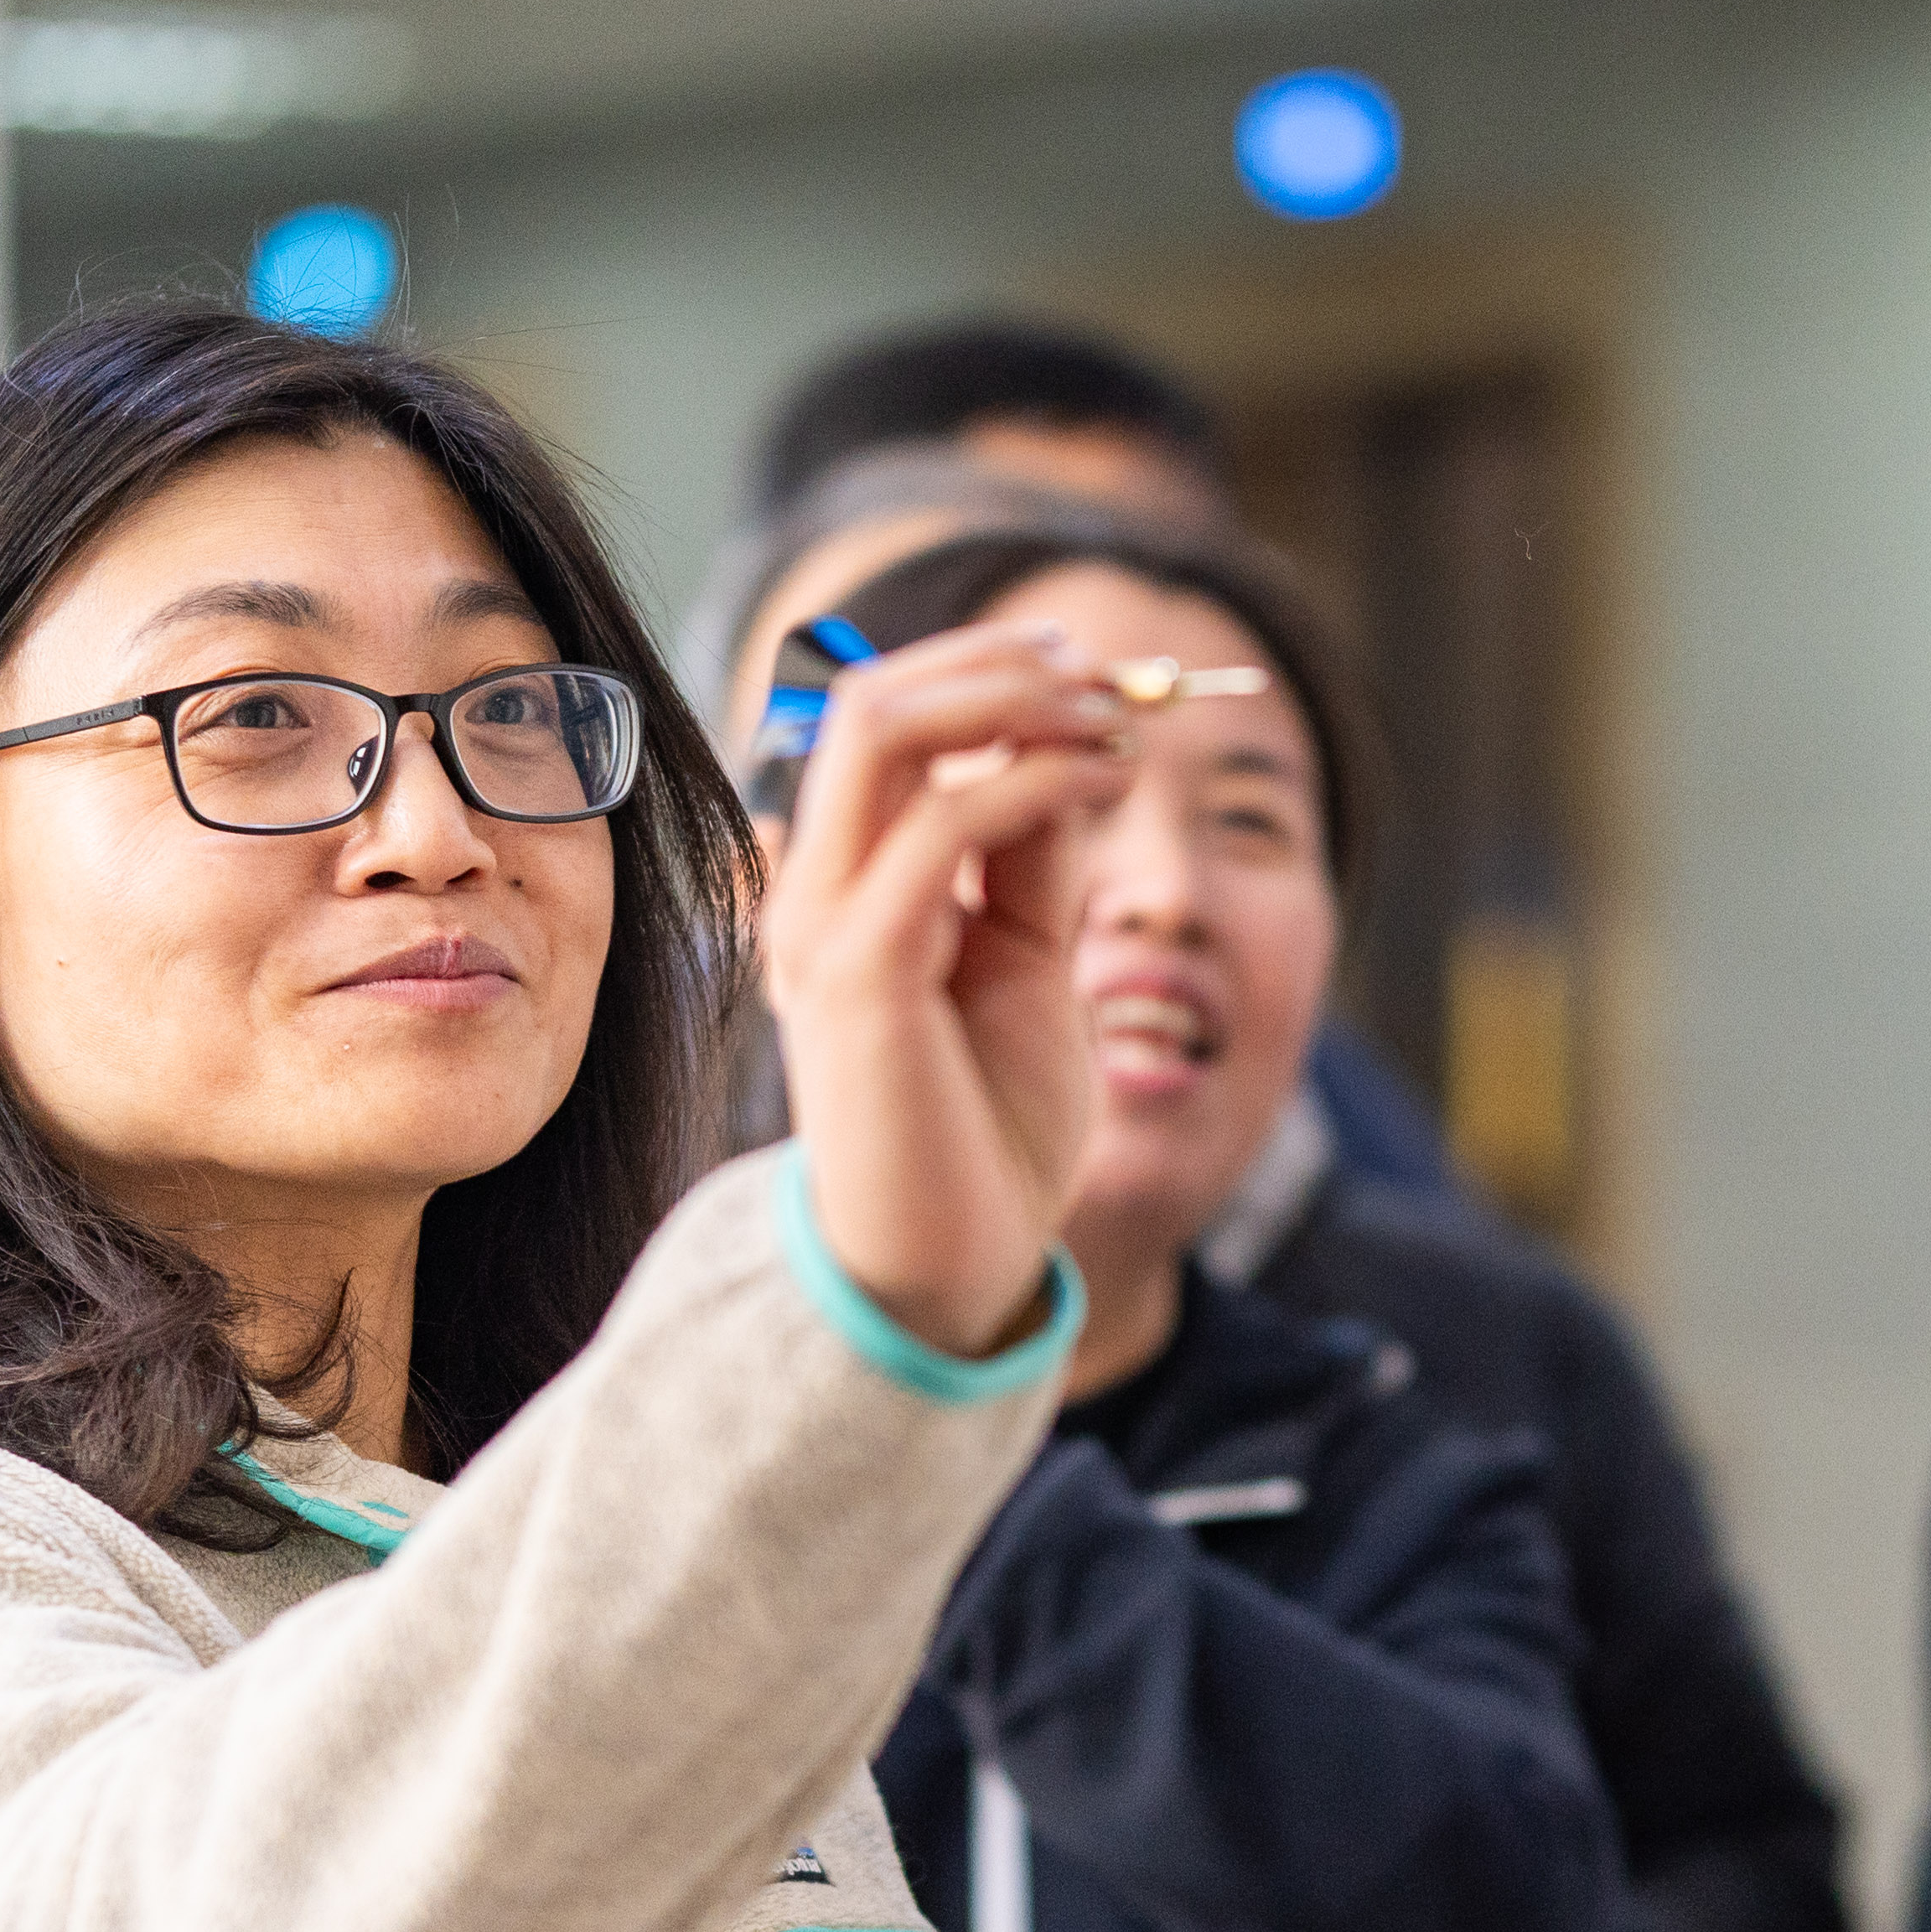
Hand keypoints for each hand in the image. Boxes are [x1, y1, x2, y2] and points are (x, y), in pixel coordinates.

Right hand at [764, 621, 1131, 1357]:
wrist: (952, 1266)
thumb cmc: (988, 1132)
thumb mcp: (1029, 963)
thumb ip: (1030, 863)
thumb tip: (1067, 749)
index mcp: (846, 887)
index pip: (886, 725)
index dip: (986, 674)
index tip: (1093, 676)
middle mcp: (816, 892)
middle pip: (871, 702)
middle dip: (996, 664)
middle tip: (1103, 676)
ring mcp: (823, 925)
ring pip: (885, 732)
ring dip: (1016, 702)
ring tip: (1115, 723)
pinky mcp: (857, 971)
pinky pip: (938, 828)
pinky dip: (1030, 781)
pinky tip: (1101, 785)